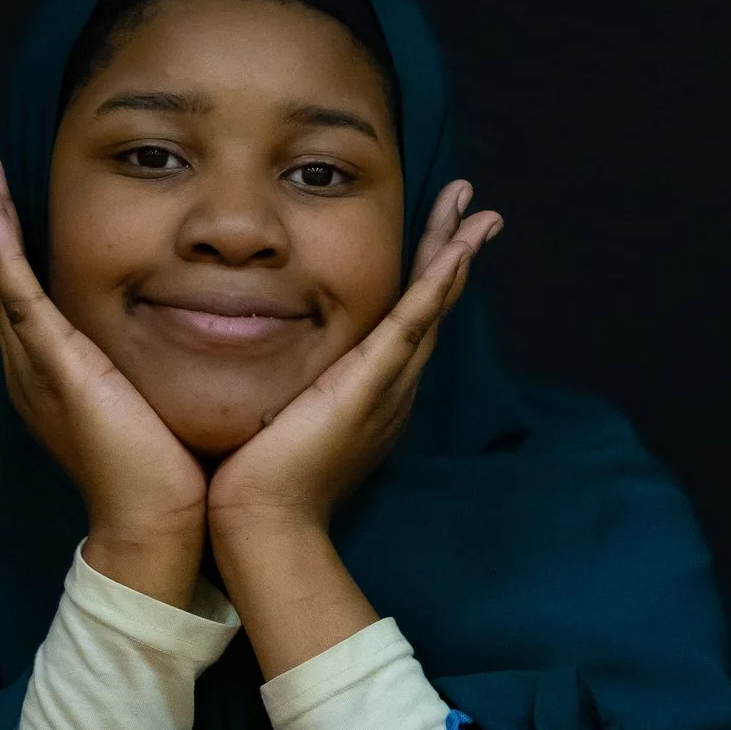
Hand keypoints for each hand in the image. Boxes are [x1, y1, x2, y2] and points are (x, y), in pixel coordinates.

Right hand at [0, 141, 207, 605]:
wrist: (161, 527)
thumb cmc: (173, 475)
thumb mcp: (160, 399)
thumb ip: (160, 365)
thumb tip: (200, 330)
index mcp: (61, 374)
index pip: (33, 294)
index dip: (18, 242)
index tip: (12, 194)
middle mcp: (39, 367)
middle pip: (5, 276)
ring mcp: (42, 366)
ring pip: (3, 275)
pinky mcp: (57, 368)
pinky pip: (20, 295)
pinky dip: (2, 248)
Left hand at [207, 179, 500, 542]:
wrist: (261, 522)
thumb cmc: (255, 476)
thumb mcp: (275, 409)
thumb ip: (281, 380)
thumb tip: (252, 348)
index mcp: (371, 389)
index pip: (406, 317)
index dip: (426, 271)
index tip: (441, 231)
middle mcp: (391, 385)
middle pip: (431, 304)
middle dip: (454, 251)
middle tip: (478, 207)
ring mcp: (386, 385)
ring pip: (430, 307)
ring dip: (455, 255)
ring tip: (477, 214)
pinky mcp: (369, 386)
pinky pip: (410, 327)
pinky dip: (435, 288)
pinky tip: (455, 253)